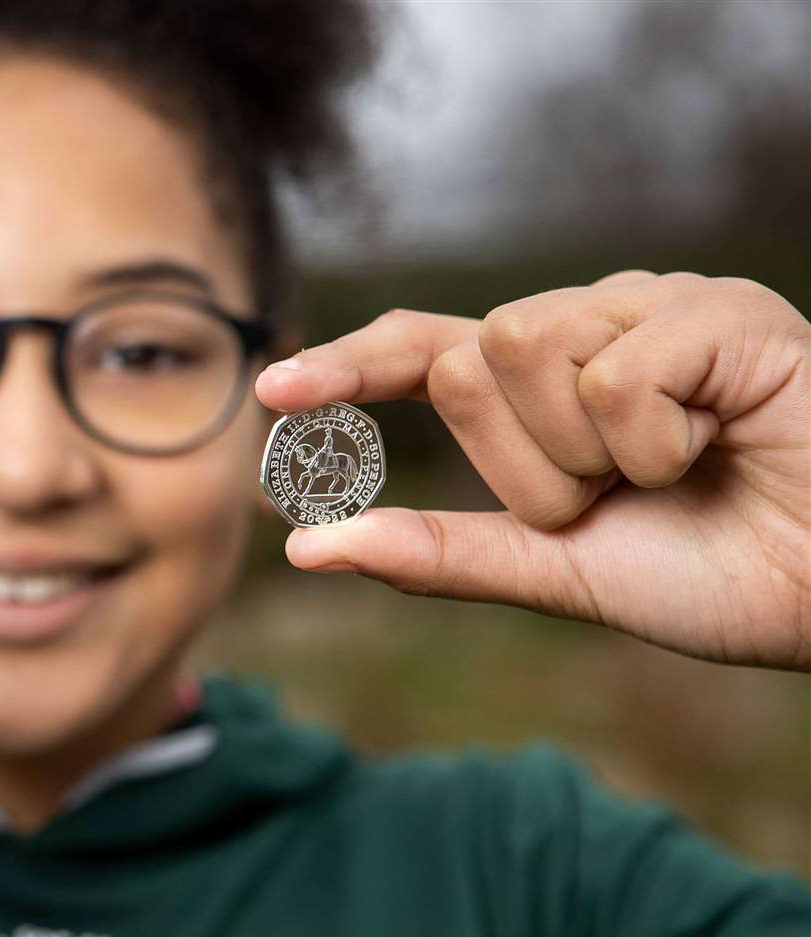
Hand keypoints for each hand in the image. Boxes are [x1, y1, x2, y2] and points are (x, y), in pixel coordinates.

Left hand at [255, 271, 809, 671]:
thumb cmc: (711, 572)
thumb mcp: (552, 568)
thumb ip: (436, 554)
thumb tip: (306, 550)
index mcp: (545, 385)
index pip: (423, 349)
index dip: (347, 366)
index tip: (271, 390)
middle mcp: (588, 327)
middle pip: (460, 364)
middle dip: (524, 471)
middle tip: (617, 498)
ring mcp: (651, 307)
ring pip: (518, 351)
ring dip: (584, 457)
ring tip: (670, 471)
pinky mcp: (719, 309)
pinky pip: (611, 374)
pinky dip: (655, 443)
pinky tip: (722, 443)